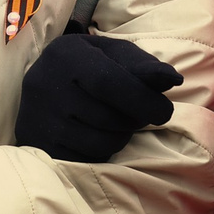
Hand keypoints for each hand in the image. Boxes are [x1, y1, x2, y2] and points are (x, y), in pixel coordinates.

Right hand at [13, 28, 178, 161]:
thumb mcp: (113, 54)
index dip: (143, 100)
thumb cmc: (88, 65)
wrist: (43, 84)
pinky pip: (86, 159)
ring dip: (121, 137)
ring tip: (117, 123)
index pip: (109, 82)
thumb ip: (143, 65)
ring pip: (99, 142)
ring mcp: (40, 119)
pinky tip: (98, 134)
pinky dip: (102, 151)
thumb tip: (173, 79)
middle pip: (108, 117)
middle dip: (135, 121)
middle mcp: (45, 85)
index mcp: (66, 54)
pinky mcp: (41, 146)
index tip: (166, 111)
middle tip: (140, 115)